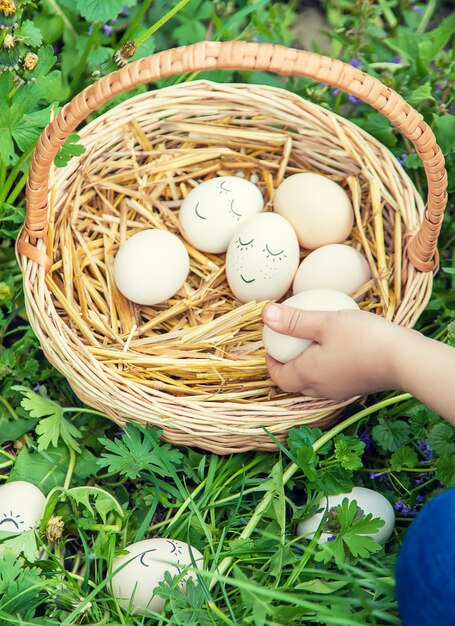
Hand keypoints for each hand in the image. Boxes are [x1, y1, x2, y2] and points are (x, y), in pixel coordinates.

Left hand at [261, 303, 415, 400]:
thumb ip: (294, 320)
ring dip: (308, 368)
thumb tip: (265, 315)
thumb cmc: (363, 339)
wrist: (405, 359)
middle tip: (289, 345)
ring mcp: (341, 390)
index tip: (272, 347)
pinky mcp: (357, 387)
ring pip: (315, 383)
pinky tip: (338, 349)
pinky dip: (327, 368)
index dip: (271, 364)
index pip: (279, 378)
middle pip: (295, 383)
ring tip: (312, 345)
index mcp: (308, 375)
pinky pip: (333, 380)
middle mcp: (321, 388)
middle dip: (288, 366)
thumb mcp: (325, 322)